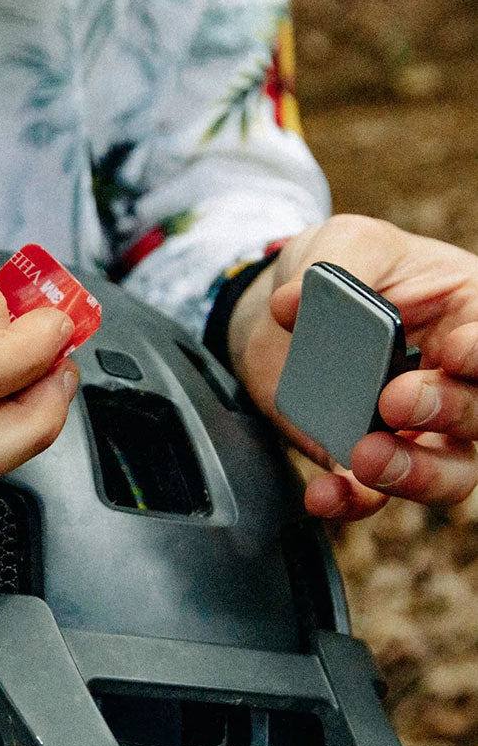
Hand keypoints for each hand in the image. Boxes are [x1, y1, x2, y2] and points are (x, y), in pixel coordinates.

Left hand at [229, 214, 477, 520]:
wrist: (287, 315)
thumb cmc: (337, 271)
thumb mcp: (338, 244)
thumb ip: (331, 263)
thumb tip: (292, 305)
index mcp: (470, 316)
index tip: (460, 352)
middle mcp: (457, 380)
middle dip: (450, 411)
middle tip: (395, 400)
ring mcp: (418, 429)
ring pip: (450, 471)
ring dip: (415, 473)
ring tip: (367, 458)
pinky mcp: (367, 459)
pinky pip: (374, 495)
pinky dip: (353, 501)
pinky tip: (326, 494)